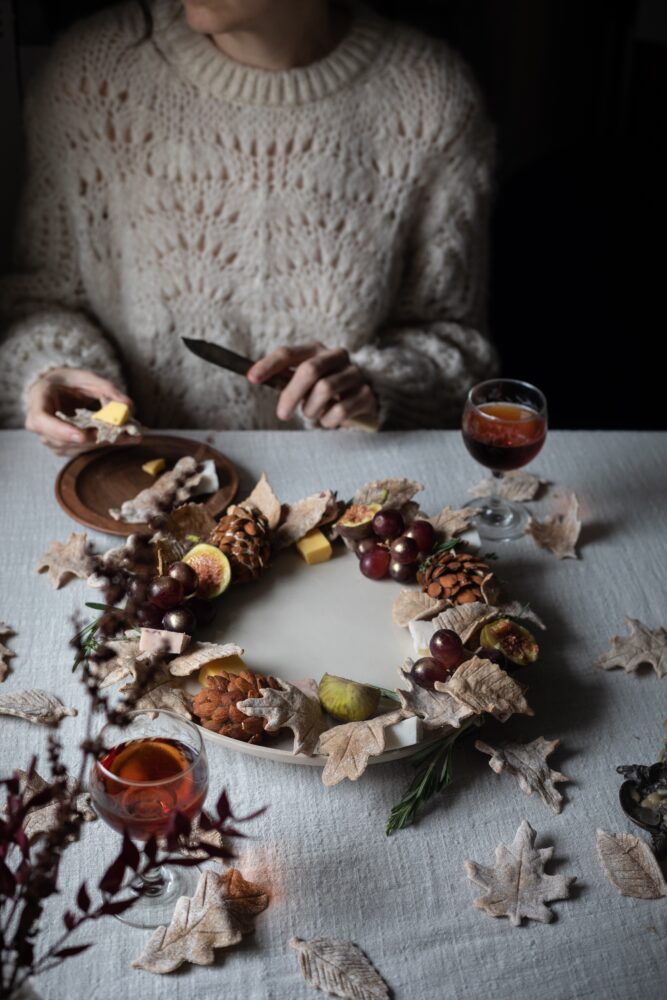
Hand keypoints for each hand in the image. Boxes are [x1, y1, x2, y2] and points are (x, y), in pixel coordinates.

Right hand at [25, 367, 136, 455]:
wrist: (58, 389)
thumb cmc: (68, 381)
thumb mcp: (86, 378)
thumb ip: (106, 389)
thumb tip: (128, 405)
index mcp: (38, 402)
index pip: (41, 421)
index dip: (61, 430)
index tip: (82, 435)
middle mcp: (41, 427)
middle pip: (65, 439)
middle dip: (96, 437)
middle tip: (123, 433)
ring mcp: (52, 440)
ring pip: (78, 447)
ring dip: (106, 442)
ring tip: (132, 435)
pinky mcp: (66, 447)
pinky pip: (85, 449)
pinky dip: (106, 443)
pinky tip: (127, 438)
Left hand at [247, 343, 378, 428]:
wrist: (362, 402)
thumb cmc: (323, 391)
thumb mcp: (303, 382)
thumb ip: (285, 378)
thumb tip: (255, 376)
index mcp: (316, 349)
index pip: (288, 353)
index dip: (269, 365)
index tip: (251, 378)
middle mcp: (337, 356)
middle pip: (309, 370)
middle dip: (292, 394)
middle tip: (283, 414)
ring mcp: (354, 374)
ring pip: (325, 390)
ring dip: (312, 409)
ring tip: (312, 414)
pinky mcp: (366, 393)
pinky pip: (340, 410)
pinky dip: (328, 420)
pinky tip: (328, 420)